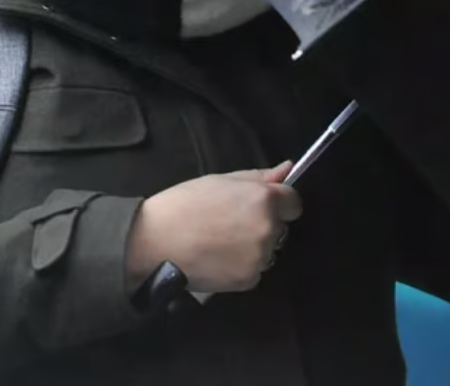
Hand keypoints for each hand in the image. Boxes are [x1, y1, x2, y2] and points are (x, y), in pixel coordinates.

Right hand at [126, 161, 300, 293]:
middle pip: (281, 227)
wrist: (155, 242)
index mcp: (264, 200)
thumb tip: (287, 169)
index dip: (278, 202)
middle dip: (264, 224)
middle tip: (231, 223)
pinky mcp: (249, 280)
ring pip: (268, 250)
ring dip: (253, 246)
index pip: (294, 203)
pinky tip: (218, 258)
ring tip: (221, 242)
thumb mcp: (221, 180)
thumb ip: (259, 177)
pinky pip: (255, 270)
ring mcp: (260, 257)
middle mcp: (268, 229)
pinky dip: (242, 266)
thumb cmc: (184, 203)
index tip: (258, 205)